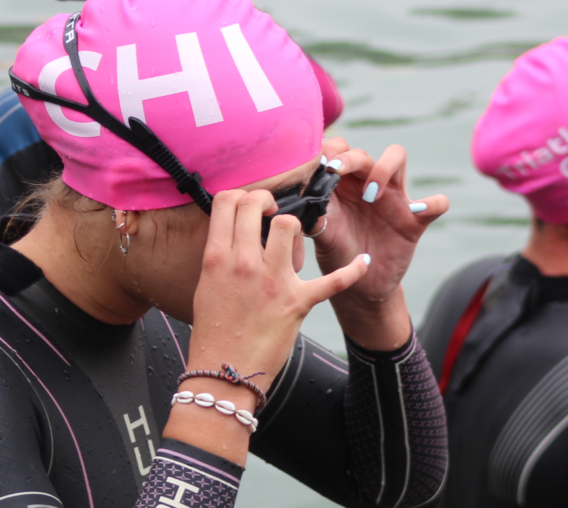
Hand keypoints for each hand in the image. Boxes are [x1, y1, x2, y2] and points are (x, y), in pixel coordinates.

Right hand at [188, 189, 369, 392]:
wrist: (224, 372)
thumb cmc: (213, 332)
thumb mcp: (205, 285)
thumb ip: (220, 255)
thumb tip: (234, 231)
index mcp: (216, 257)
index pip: (226, 202)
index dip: (241, 195)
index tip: (250, 206)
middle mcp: (243, 263)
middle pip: (256, 203)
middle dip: (267, 200)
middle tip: (273, 213)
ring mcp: (272, 281)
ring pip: (290, 226)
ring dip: (295, 226)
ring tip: (294, 239)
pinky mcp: (297, 303)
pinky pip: (333, 280)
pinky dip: (352, 271)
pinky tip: (363, 262)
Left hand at [313, 138, 447, 341]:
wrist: (359, 287)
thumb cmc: (338, 254)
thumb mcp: (321, 234)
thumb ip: (313, 214)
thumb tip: (300, 199)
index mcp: (341, 185)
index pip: (338, 150)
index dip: (328, 152)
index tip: (317, 167)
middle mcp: (367, 185)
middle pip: (363, 152)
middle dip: (349, 158)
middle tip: (336, 172)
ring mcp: (393, 199)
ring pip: (397, 157)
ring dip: (383, 167)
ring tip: (371, 194)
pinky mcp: (415, 221)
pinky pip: (436, 204)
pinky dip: (433, 203)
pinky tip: (418, 211)